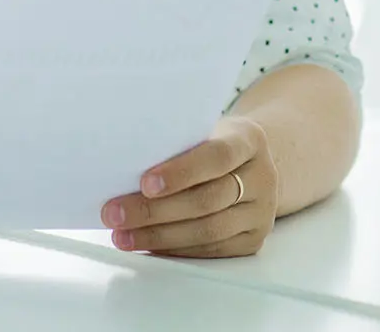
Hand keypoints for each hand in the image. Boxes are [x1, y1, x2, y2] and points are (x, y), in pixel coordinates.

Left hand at [101, 115, 278, 257]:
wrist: (253, 164)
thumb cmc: (215, 143)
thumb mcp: (205, 129)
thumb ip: (178, 143)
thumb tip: (123, 168)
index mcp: (249, 140)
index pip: (217, 156)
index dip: (181, 172)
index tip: (145, 183)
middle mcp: (263, 177)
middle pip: (207, 200)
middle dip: (155, 210)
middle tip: (116, 213)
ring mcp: (261, 212)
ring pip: (208, 231)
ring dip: (159, 236)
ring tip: (123, 235)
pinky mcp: (253, 240)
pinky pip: (211, 250)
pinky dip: (175, 249)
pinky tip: (148, 245)